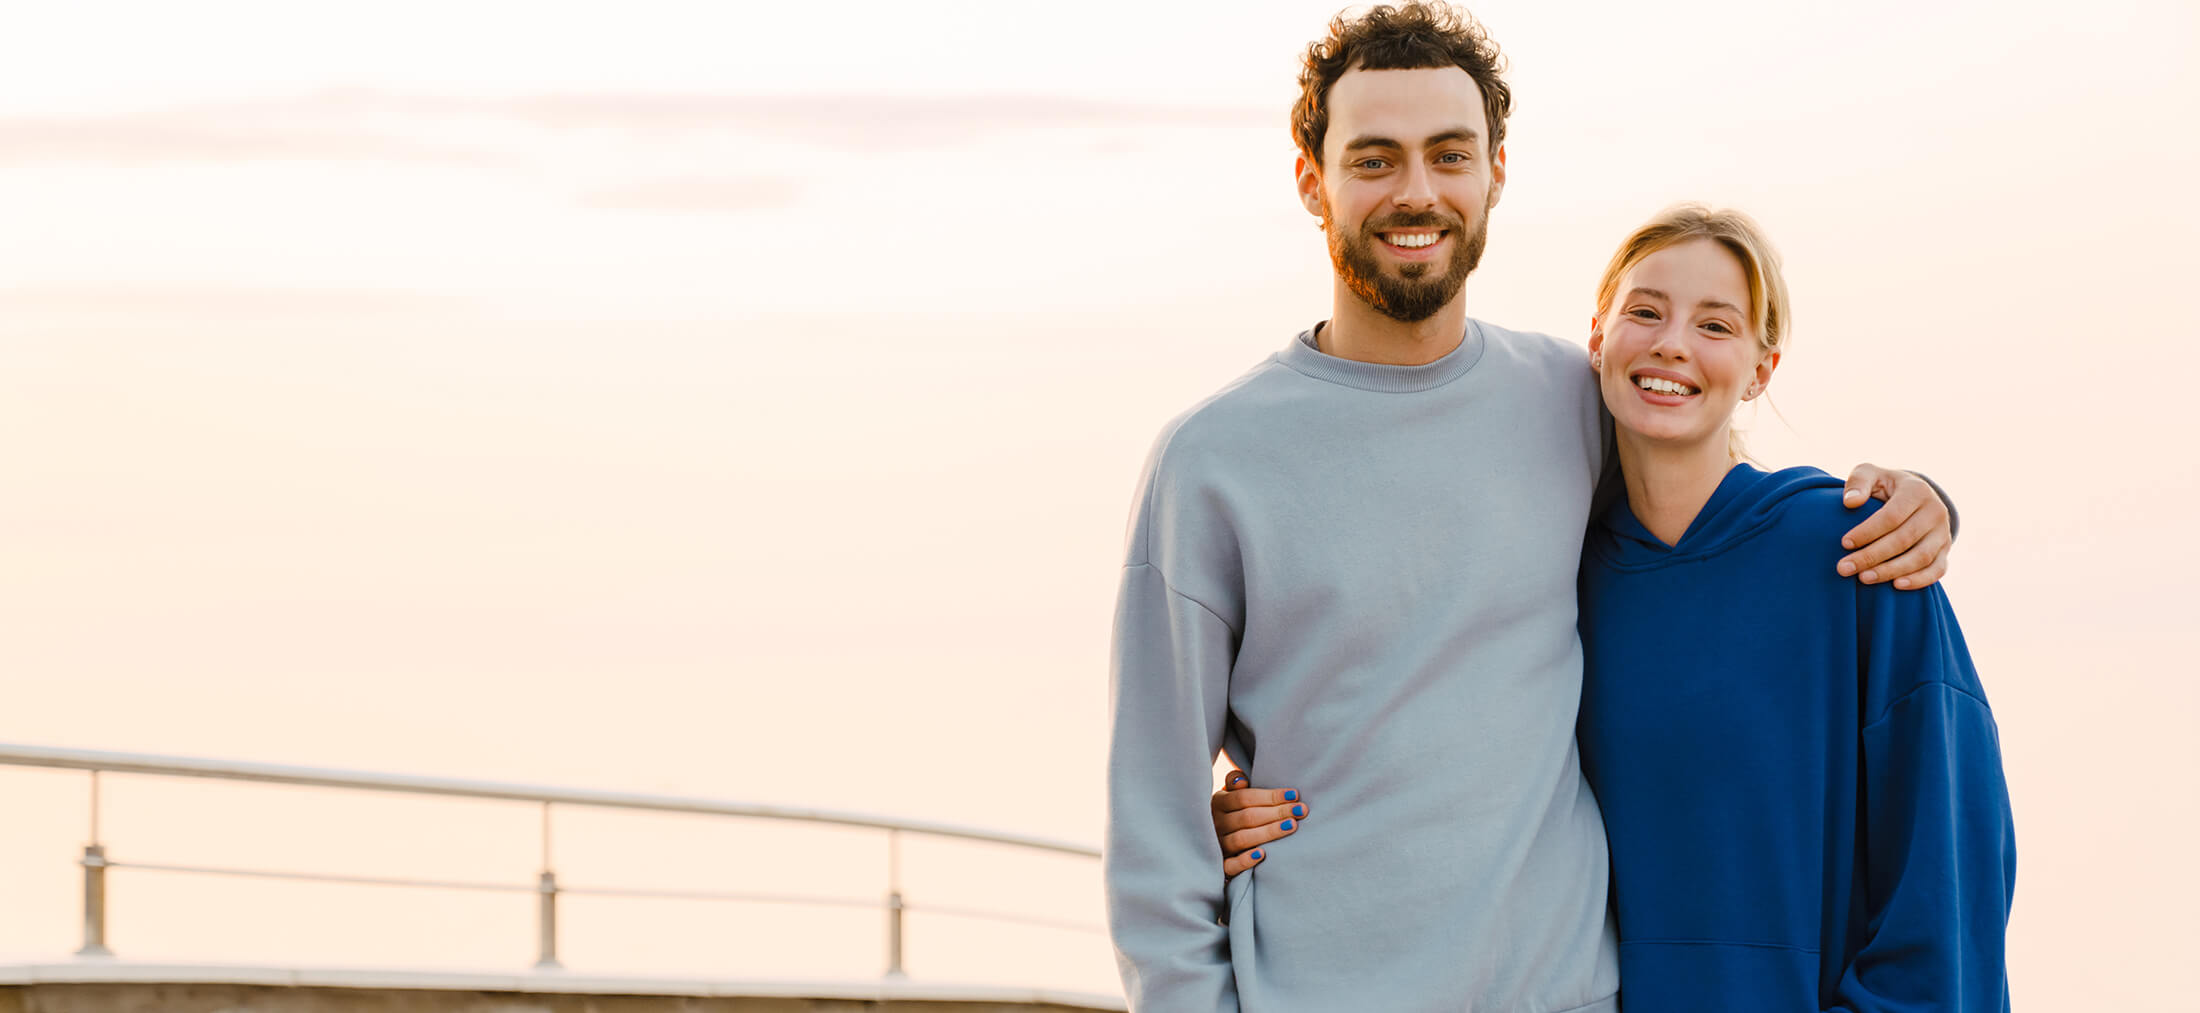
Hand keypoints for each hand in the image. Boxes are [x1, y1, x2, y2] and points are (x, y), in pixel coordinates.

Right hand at [1211, 769, 1305, 879]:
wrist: (1211, 843)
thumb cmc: (1231, 813)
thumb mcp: (1229, 795)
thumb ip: (1235, 783)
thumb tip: (1242, 781)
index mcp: (1218, 803)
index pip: (1244, 798)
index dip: (1270, 796)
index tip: (1294, 795)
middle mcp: (1216, 824)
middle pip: (1247, 817)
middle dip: (1277, 812)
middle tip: (1301, 810)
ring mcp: (1217, 846)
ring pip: (1242, 839)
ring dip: (1268, 832)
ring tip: (1292, 826)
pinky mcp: (1220, 867)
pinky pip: (1230, 865)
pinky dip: (1245, 860)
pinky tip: (1263, 854)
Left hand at [1837, 464, 1952, 589]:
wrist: (1914, 496)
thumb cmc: (1884, 486)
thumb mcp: (1871, 474)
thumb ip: (1859, 482)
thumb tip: (1850, 502)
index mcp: (1916, 491)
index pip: (1891, 516)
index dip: (1868, 531)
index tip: (1844, 543)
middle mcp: (1935, 511)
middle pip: (1903, 539)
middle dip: (1872, 556)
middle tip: (1844, 568)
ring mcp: (1943, 533)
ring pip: (1920, 557)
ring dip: (1891, 570)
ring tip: (1864, 579)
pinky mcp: (1945, 550)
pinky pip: (1938, 569)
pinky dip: (1920, 580)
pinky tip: (1897, 586)